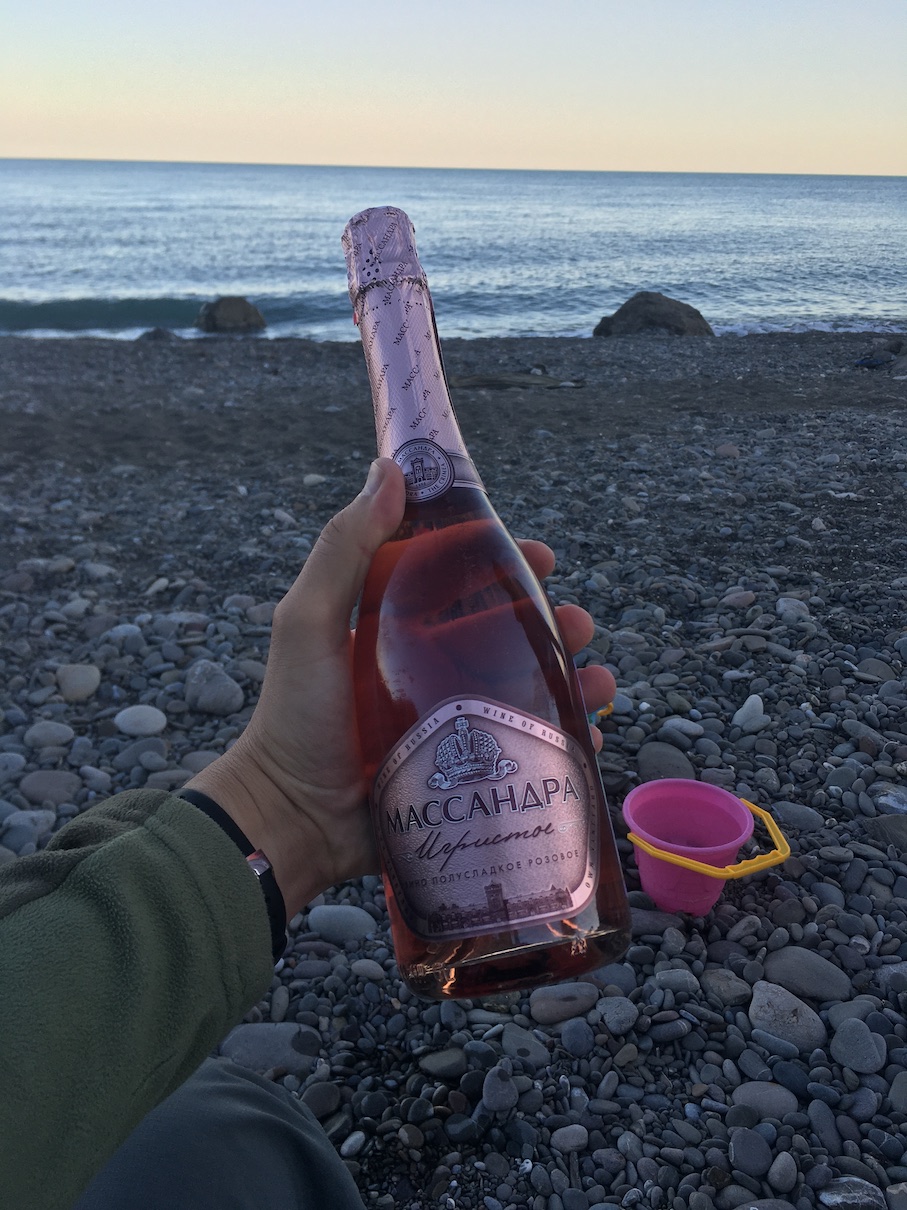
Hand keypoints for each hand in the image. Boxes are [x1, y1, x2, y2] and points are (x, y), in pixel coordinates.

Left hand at [187, 459, 615, 916]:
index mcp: (397, 628)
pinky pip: (528, 752)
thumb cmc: (296, 717)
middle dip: (554, 625)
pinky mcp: (468, 776)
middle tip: (578, 625)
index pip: (462, 583)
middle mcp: (431, 670)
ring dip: (574, 681)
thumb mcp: (310, 622)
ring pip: (530, 691)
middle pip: (510, 636)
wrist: (294, 820)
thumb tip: (389, 470)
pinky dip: (564, 744)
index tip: (541, 557)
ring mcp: (454, 724)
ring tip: (599, 684)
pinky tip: (590, 741)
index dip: (505, 564)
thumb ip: (343, 548)